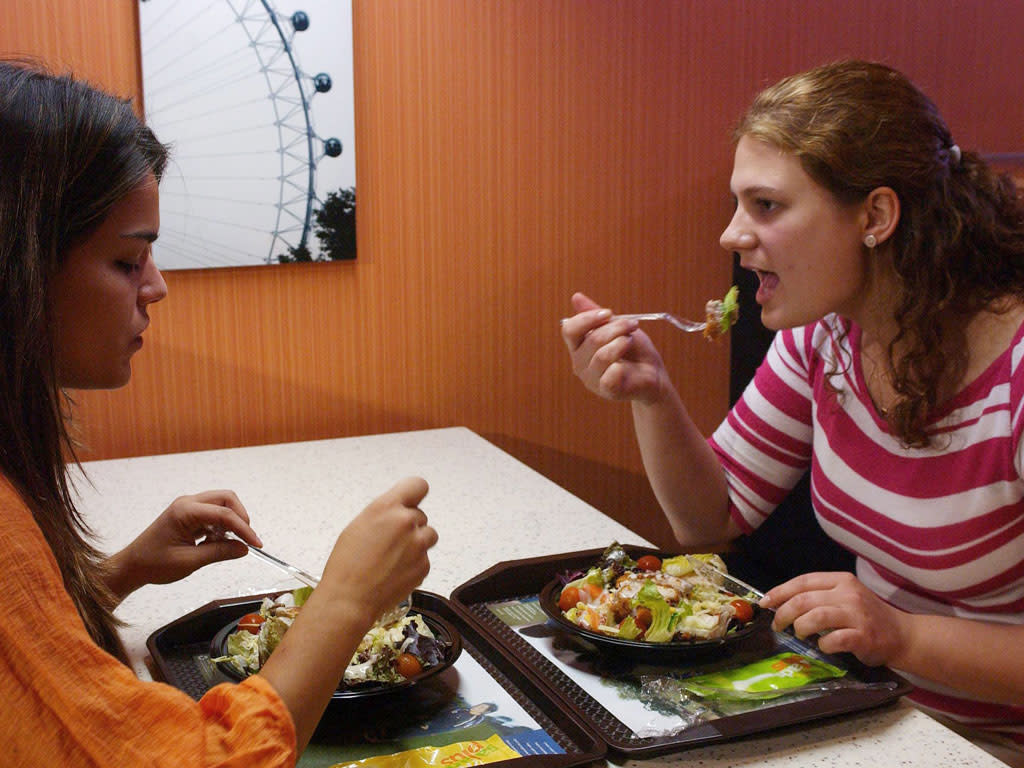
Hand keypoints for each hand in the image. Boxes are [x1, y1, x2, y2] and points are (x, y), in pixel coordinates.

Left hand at [104, 490, 259, 599]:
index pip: (224, 514)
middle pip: (226, 499)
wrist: (133, 565)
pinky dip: (222, 526)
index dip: (244, 529)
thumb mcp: (190, 561)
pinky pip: (213, 513)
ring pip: (222, 504)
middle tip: (247, 539)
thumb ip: (219, 553)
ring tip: (230, 543)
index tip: (256, 544)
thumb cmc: (154, 563)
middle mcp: (188, 503)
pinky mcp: (189, 515)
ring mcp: (188, 507)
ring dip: (231, 522)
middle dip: (240, 517)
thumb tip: (243, 549)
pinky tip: (218, 542)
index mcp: (185, 511)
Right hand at [318, 476, 436, 624]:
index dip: (415, 494)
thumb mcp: (359, 525)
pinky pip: (425, 558)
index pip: (417, 485)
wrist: (349, 599)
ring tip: (394, 556)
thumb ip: (384, 515)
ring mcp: (418, 545)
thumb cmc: (346, 565)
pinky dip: (414, 564)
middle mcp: (405, 522)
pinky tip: (395, 571)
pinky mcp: (424, 566)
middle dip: (410, 526)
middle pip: (421, 515)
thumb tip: (396, 512)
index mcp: (386, 508)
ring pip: (429, 535)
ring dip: (417, 542)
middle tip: (390, 541)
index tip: (412, 501)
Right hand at [561, 292, 669, 403]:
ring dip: (622, 342)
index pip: (570, 330)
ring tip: (631, 342)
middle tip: (632, 325)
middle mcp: (580, 364)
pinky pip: (611, 373)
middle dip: (616, 328)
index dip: (588, 318)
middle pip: (592, 339)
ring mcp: (591, 379)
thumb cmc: (633, 351)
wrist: (653, 374)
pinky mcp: (606, 390)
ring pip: (603, 355)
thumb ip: (596, 315)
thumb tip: (576, 297)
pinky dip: (624, 365)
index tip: (609, 313)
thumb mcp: (616, 327)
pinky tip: (628, 366)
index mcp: (578, 347)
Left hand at [761, 571, 909, 666]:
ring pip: (816, 616)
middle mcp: (848, 594)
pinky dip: (823, 644)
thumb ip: (819, 596)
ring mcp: (857, 615)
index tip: (765, 603)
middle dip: (784, 613)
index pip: (803, 581)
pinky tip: (822, 646)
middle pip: (804, 599)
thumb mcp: (845, 596)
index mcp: (841, 580)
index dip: (780, 591)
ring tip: (799, 634)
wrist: (903, 635)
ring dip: (800, 627)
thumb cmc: (867, 617)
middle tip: (778, 625)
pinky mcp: (864, 636)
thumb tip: (781, 602)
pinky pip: (834, 639)